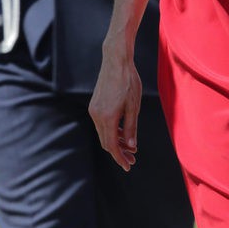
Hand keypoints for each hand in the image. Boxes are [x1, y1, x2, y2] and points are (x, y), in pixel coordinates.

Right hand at [89, 44, 142, 170]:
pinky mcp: (94, 105)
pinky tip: (123, 133)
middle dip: (119, 153)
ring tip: (130, 148)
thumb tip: (131, 146)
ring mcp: (94, 110)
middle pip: (106, 142)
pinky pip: (102, 125)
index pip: (112, 145)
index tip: (128, 166)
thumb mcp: (134, 106)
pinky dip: (112, 132)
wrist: (116, 61)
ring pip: (103, 134)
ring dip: (115, 142)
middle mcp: (97, 115)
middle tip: (132, 160)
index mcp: (107, 117)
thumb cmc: (128, 81)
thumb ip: (131, 127)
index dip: (120, 158)